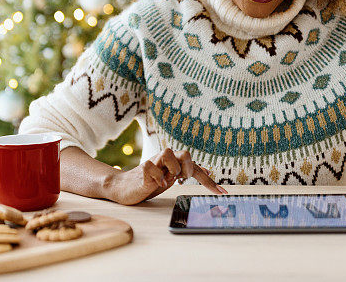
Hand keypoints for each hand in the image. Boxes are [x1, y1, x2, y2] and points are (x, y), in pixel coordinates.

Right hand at [105, 148, 227, 204]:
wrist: (124, 186)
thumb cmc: (150, 182)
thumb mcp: (171, 179)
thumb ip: (186, 172)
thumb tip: (207, 170)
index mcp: (174, 162)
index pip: (195, 168)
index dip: (209, 181)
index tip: (222, 192)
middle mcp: (165, 159)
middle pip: (185, 153)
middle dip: (188, 168)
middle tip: (182, 179)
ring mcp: (153, 162)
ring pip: (168, 153)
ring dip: (172, 169)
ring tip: (168, 180)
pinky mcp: (142, 169)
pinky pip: (150, 166)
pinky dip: (156, 176)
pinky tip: (156, 184)